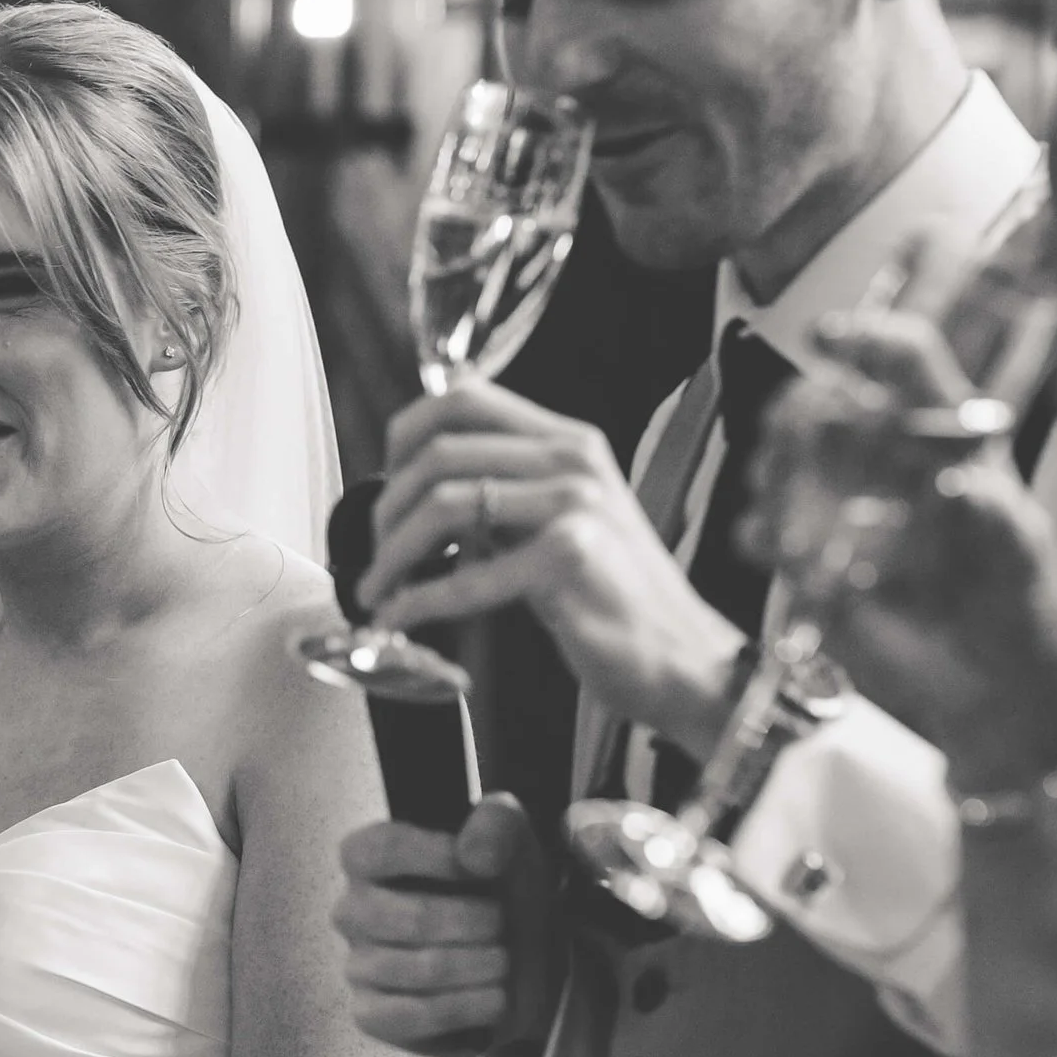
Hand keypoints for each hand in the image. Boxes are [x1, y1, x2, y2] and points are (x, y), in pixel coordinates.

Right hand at [337, 793, 560, 1056]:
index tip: (484, 870)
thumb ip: (496, 827)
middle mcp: (352, 910)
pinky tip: (495, 997)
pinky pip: (412, 1015)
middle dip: (473, 923)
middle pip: (409, 918)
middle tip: (504, 924)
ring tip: (505, 960)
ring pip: (419, 970)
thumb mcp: (509, 839)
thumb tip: (472, 854)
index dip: (436, 858)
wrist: (517, 959)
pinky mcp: (371, 1015)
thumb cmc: (498, 888)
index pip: (380, 850)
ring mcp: (358, 965)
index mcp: (368, 858)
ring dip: (479, 966)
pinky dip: (466, 1006)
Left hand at [362, 382, 743, 753]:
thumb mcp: (564, 521)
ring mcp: (576, 506)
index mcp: (570, 442)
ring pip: (443, 504)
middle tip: (372, 549)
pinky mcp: (570, 559)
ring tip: (378, 586)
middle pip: (441, 451)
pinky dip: (418, 599)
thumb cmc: (615, 599)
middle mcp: (574, 461)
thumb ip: (506, 495)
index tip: (385, 479)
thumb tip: (419, 495)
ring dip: (392, 552)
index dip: (406, 433)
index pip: (465, 397)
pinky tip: (401, 616)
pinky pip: (466, 576)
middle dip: (387, 506)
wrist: (684, 659)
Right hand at [750, 314, 1056, 793]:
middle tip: (794, 428)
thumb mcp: (1025, 568)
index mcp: (951, 443)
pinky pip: (772, 534)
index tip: (826, 339)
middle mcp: (891, 466)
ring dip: (775, 464)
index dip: (868, 341)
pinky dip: (762, 531)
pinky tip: (765, 540)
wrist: (1000, 701)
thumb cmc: (1025, 618)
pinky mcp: (818, 566)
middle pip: (832, 405)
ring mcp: (849, 513)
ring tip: (777, 485)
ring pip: (790, 459)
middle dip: (804, 409)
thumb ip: (996, 525)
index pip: (908, 365)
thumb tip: (960, 486)